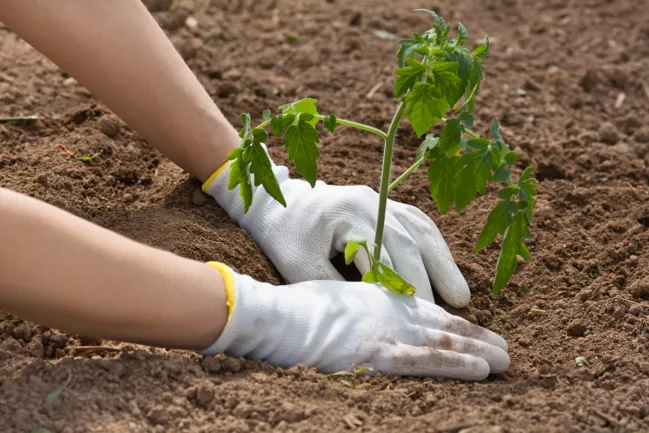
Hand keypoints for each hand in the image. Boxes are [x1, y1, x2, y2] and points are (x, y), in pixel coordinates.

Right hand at [201, 264, 508, 379]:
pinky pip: (424, 360)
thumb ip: (360, 312)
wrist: (275, 314)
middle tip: (506, 350)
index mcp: (381, 300)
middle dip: (476, 338)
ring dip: (477, 351)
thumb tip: (370, 323)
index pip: (427, 314)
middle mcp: (390, 312)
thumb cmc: (296, 310)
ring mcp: (386, 331)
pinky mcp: (377, 352)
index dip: (456, 325)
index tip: (479, 334)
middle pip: (442, 327)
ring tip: (505, 361)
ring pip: (442, 342)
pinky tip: (480, 370)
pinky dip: (454, 364)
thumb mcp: (335, 305)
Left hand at [204, 160, 470, 306]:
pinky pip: (417, 222)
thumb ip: (334, 287)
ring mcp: (380, 199)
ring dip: (442, 263)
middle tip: (447, 313)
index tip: (417, 316)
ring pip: (421, 230)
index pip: (384, 255)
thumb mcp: (299, 266)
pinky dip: (434, 247)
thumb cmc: (285, 236)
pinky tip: (445, 268)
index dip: (402, 287)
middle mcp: (370, 202)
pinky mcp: (384, 203)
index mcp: (347, 215)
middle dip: (429, 280)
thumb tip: (372, 314)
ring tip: (462, 296)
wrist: (278, 202)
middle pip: (410, 242)